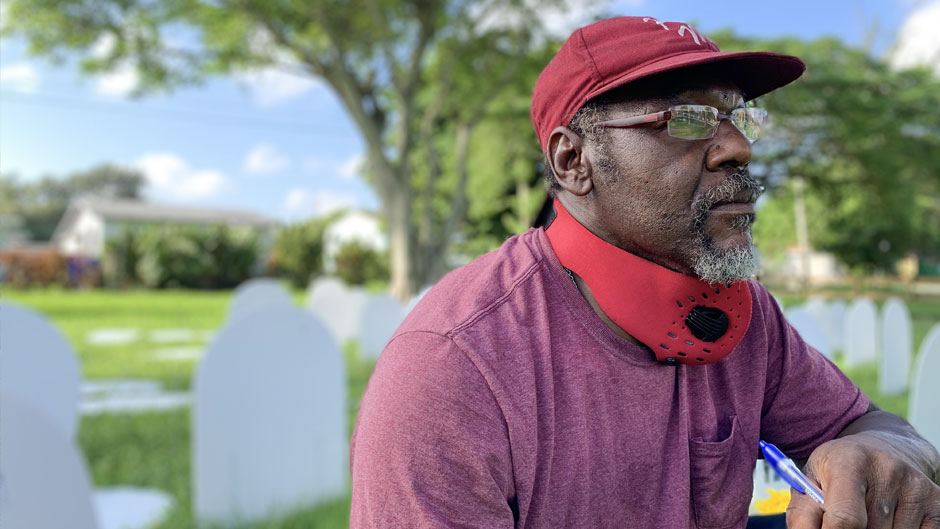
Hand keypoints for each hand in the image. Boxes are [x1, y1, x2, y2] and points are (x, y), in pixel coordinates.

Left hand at [786, 431, 939, 527]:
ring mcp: (916, 486)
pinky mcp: (937, 501)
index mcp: (849, 462)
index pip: (844, 519)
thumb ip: (802, 514)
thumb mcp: (812, 480)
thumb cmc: (840, 468)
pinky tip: (892, 519)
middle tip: (851, 518)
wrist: (886, 449)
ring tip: (870, 514)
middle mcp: (888, 470)